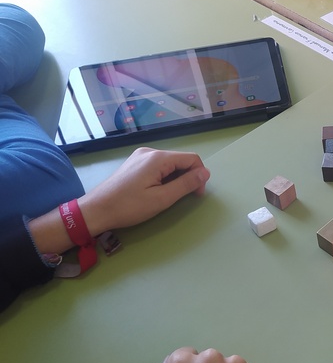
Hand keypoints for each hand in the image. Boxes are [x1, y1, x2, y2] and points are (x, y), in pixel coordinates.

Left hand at [80, 147, 209, 235]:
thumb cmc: (129, 206)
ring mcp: (140, 156)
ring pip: (169, 164)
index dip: (199, 175)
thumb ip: (186, 184)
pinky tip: (155, 191)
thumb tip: (206, 173)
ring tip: (167, 196)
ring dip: (175, 178)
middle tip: (183, 198)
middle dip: (187, 177)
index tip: (197, 194)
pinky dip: (163, 177)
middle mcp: (149, 152)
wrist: (95, 210)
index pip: (191, 158)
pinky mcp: (134, 163)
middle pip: (180, 160)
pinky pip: (157, 166)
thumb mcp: (161, 199)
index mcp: (158, 158)